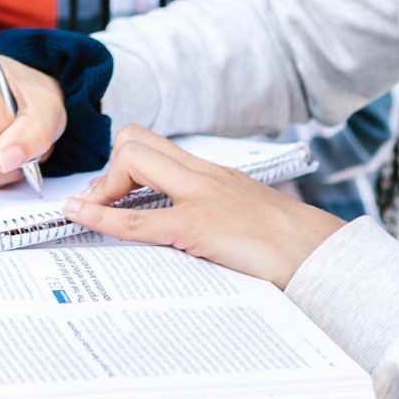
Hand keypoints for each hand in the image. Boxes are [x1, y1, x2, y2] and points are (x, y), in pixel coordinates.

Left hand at [63, 125, 345, 287]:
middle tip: (105, 206)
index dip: (122, 163)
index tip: (113, 194)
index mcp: (211, 173)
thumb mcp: (244, 216)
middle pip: (134, 141)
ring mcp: (199, 199)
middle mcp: (201, 176)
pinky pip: (137, 220)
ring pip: (131, 162)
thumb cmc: (288, 245)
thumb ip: (212, 211)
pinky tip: (78, 215)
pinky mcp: (198, 228)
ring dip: (102, 188)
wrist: (321, 256)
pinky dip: (101, 217)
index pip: (152, 143)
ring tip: (89, 212)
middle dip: (109, 171)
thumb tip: (181, 227)